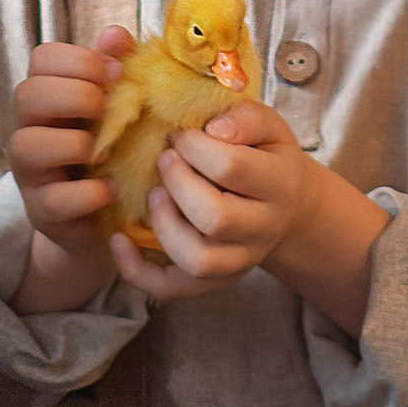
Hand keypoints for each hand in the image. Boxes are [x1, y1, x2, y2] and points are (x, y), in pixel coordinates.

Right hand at [8, 32, 130, 312]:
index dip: (80, 60)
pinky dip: (88, 192)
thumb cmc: (108, 151)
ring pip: (27, 145)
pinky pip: (56, 198)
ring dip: (74, 143)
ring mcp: (29, 172)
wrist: (103, 218)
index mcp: (46, 96)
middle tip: (106, 111)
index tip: (115, 75)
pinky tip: (110, 188)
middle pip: (27, 94)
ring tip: (105, 153)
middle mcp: (27, 129)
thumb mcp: (113, 108)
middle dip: (75, 96)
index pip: (42, 57)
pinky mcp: (42, 211)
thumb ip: (113, 70)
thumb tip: (114, 35)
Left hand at [115, 103, 387, 336]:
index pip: (230, 168)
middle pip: (215, 218)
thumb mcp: (268, 128)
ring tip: (154, 194)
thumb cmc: (266, 158)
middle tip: (165, 159)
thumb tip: (212, 130)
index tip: (182, 135)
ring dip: (164, 224)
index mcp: (279, 185)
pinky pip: (171, 287)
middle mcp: (263, 230)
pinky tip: (119, 238)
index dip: (194, 147)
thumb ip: (246, 118)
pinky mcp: (214, 281)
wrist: (288, 207)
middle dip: (178, 184)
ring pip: (197, 260)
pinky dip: (137, 269)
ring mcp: (239, 261)